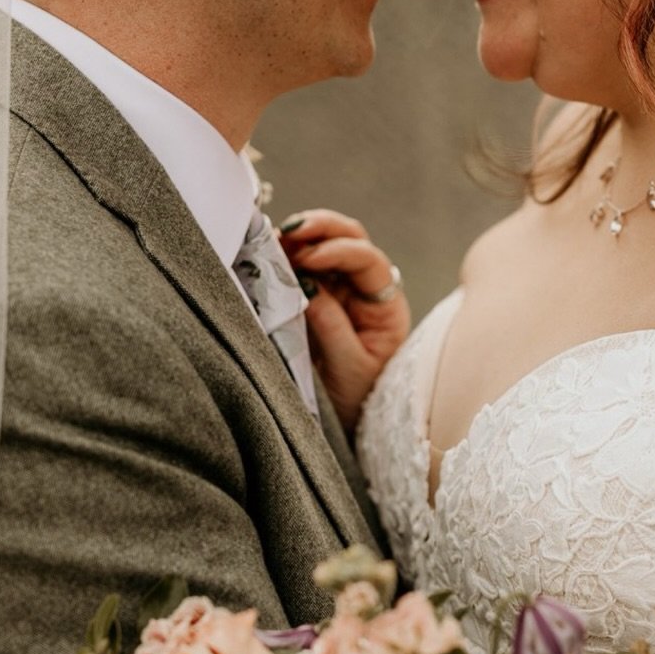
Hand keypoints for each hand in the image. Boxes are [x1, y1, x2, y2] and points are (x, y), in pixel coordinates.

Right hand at [278, 208, 410, 433]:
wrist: (350, 426)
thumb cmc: (359, 400)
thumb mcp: (349, 369)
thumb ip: (330, 326)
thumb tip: (306, 284)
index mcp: (386, 307)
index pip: (369, 261)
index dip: (339, 251)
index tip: (308, 260)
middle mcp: (365, 290)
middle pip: (350, 238)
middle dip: (321, 228)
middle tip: (289, 232)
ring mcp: (339, 289)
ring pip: (324, 244)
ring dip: (300, 237)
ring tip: (273, 241)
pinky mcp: (314, 295)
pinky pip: (301, 265)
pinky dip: (285, 254)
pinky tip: (268, 253)